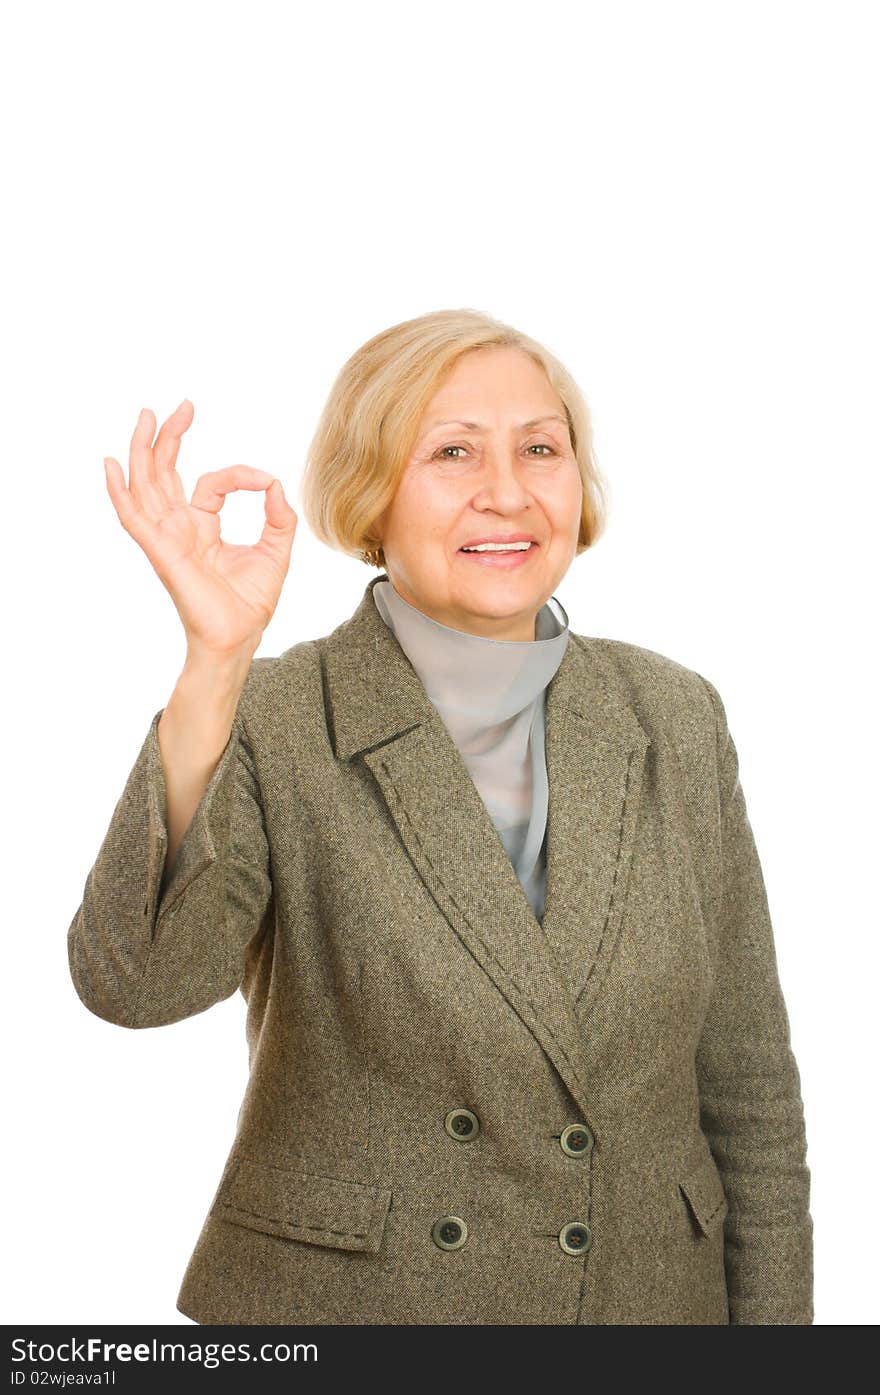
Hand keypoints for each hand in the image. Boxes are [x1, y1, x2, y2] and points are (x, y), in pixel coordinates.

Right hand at [104, 400, 297, 657]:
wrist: (239, 638)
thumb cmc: (250, 602)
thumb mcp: (276, 550)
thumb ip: (279, 517)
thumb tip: (276, 484)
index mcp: (202, 526)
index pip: (213, 482)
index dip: (241, 475)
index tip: (266, 481)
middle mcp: (178, 528)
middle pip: (164, 473)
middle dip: (169, 437)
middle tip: (181, 406)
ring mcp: (166, 538)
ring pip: (146, 485)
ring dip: (143, 450)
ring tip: (145, 417)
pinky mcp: (161, 552)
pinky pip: (133, 518)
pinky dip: (120, 492)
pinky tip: (112, 466)